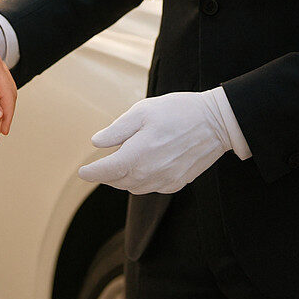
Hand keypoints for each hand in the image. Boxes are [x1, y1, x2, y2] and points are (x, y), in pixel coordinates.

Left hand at [78, 91, 232, 193]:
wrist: (216, 122)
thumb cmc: (177, 111)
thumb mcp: (142, 111)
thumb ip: (117, 130)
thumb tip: (97, 142)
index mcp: (138, 155)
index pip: (107, 171)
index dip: (91, 172)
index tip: (82, 172)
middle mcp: (150, 173)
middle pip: (119, 181)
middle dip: (106, 175)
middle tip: (100, 165)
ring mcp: (165, 180)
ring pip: (134, 187)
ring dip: (123, 179)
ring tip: (121, 164)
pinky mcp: (177, 183)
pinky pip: (151, 187)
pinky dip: (142, 181)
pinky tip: (144, 167)